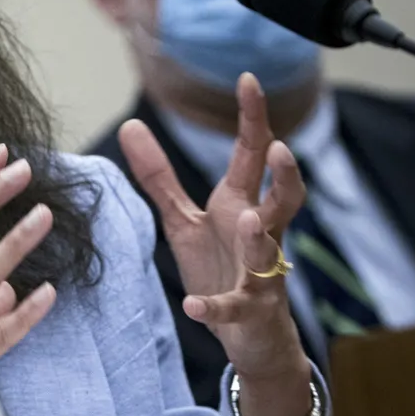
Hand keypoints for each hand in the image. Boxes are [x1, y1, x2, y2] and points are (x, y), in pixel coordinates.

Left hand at [118, 73, 309, 387]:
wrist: (250, 336)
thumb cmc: (220, 268)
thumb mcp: (183, 220)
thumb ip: (158, 177)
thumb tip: (129, 125)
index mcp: (241, 205)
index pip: (252, 156)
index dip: (253, 118)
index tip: (247, 79)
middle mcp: (259, 235)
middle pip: (284, 200)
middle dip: (285, 175)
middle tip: (280, 147)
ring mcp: (260, 276)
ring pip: (269, 253)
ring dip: (260, 237)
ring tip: (249, 218)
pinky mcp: (249, 313)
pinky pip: (234, 308)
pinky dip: (215, 306)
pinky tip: (193, 306)